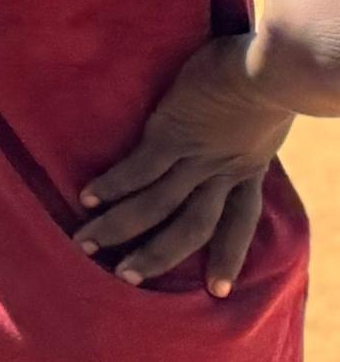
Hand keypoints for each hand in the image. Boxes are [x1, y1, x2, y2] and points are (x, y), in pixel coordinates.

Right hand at [77, 36, 293, 292]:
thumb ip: (254, 125)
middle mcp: (222, 174)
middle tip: (126, 279)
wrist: (271, 71)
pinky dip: (115, 186)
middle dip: (157, 255)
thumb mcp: (269, 113)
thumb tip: (255, 120)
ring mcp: (197, 159)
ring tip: (88, 242)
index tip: (219, 290)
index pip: (240, 224)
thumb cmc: (272, 77)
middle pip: (190, 228)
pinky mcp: (172, 135)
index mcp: (249, 170)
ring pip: (159, 205)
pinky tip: (89, 197)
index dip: (229, 256)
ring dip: (122, 227)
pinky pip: (141, 169)